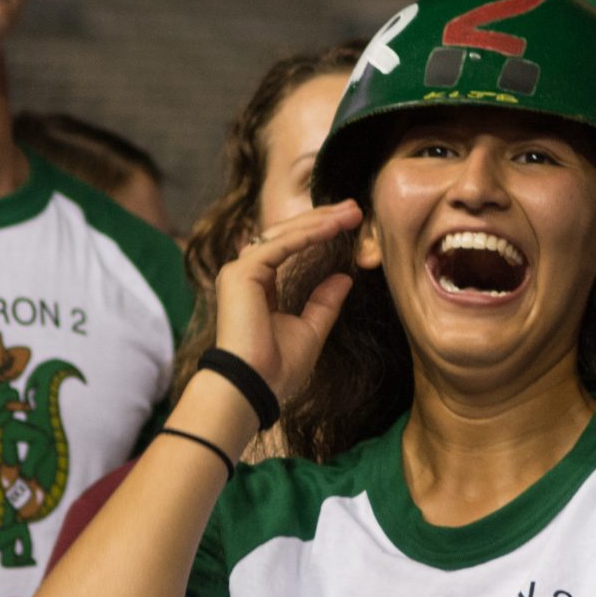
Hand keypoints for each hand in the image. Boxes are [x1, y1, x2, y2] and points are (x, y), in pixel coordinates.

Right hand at [209, 203, 360, 405]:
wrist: (254, 387)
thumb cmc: (277, 369)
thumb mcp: (310, 330)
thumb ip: (324, 303)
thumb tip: (344, 278)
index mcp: (259, 286)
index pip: (290, 247)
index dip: (318, 233)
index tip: (349, 224)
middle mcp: (246, 274)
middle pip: (287, 235)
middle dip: (322, 219)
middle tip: (355, 208)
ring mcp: (240, 272)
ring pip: (283, 234)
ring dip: (319, 221)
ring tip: (351, 212)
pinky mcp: (241, 274)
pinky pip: (281, 245)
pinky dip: (308, 234)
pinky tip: (333, 227)